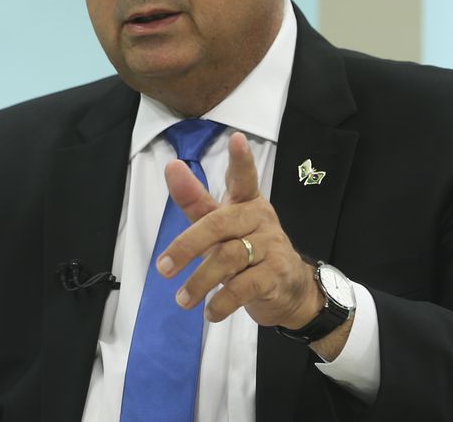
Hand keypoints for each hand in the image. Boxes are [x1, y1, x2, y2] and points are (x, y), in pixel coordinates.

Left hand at [156, 132, 322, 329]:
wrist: (289, 289)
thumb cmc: (248, 250)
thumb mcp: (221, 226)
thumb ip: (195, 200)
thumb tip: (173, 166)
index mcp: (246, 202)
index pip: (244, 178)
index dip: (241, 160)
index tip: (237, 138)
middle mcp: (261, 219)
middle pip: (220, 225)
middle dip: (188, 246)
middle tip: (163, 268)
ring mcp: (272, 246)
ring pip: (229, 258)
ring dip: (201, 282)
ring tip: (181, 300)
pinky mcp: (277, 275)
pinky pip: (245, 287)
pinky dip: (223, 302)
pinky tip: (210, 313)